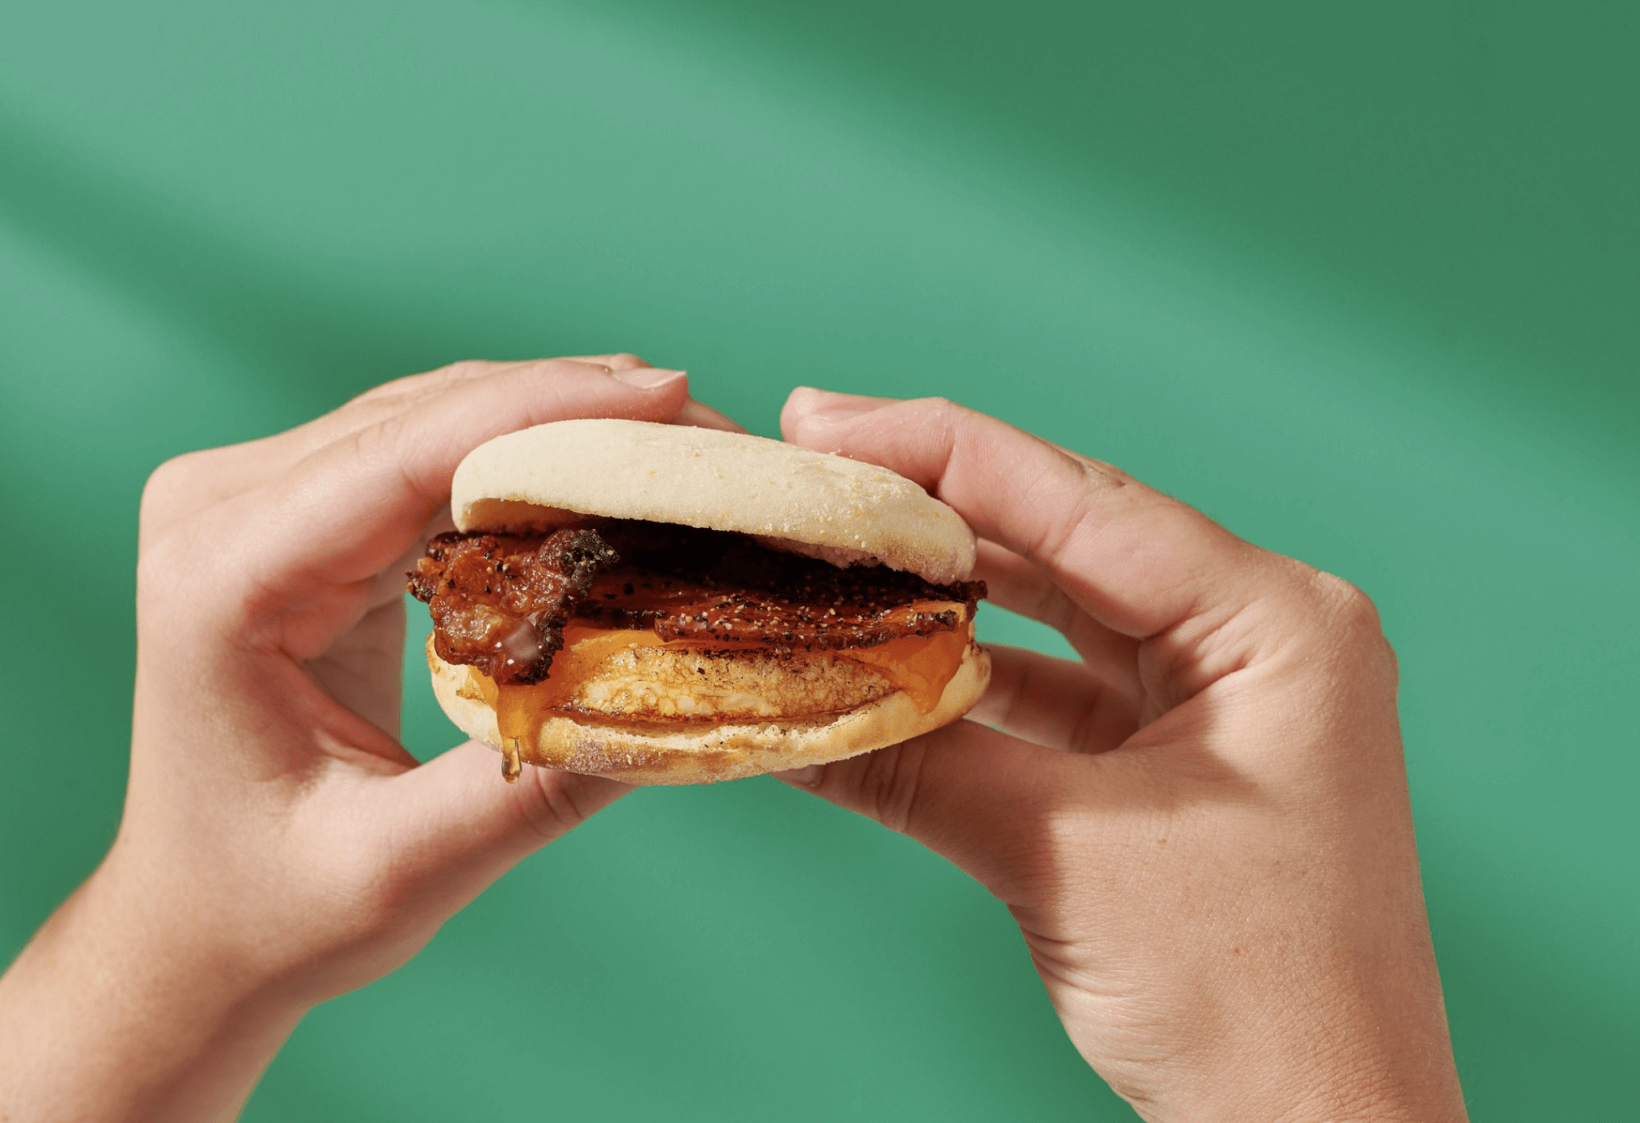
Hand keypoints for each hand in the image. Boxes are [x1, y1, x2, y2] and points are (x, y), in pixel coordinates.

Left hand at [0, 355, 725, 1122]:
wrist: (195, 923)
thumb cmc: (270, 909)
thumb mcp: (399, 871)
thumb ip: (529, 788)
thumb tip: (674, 705)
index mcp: (222, 579)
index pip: (403, 456)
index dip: (545, 410)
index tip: (669, 396)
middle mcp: (224, 512)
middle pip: (428, 417)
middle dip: (579, 411)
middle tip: (715, 433)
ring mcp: (258, 503)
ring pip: (437, 420)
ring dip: (562, 424)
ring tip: (682, 448)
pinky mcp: (304, 518)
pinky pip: (431, 458)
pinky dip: (526, 461)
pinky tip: (608, 476)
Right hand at [778, 389, 1467, 1122]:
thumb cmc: (1256, 1002)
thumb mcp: (1065, 854)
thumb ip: (916, 762)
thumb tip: (772, 709)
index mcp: (1276, 623)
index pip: (1081, 501)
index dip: (940, 451)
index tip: (822, 421)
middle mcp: (1260, 636)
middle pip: (1069, 538)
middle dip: (935, 508)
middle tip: (809, 468)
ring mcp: (1224, 697)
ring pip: (1060, 608)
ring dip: (950, 589)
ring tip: (837, 550)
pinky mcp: (1183, 757)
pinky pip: (1061, 686)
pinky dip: (975, 674)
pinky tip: (894, 656)